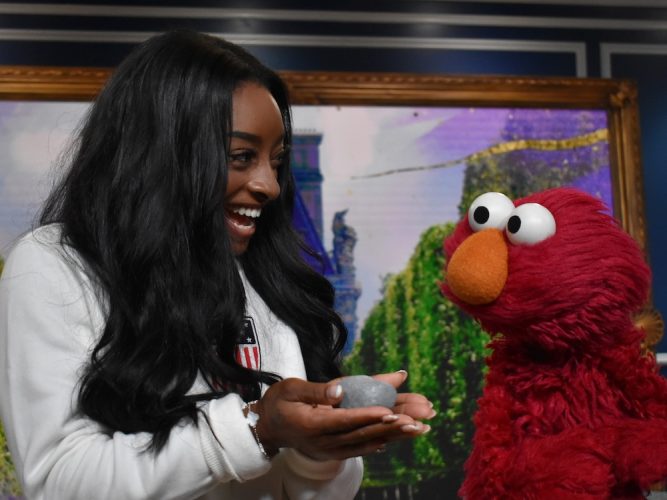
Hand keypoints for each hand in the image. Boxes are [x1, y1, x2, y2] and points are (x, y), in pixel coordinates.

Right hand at [253, 373, 434, 460]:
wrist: (268, 428)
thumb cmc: (279, 403)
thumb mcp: (291, 389)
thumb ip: (317, 390)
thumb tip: (341, 390)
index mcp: (312, 425)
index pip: (345, 421)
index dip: (369, 416)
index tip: (391, 412)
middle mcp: (325, 442)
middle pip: (364, 433)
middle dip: (395, 425)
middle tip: (420, 418)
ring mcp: (332, 449)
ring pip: (370, 441)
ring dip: (397, 434)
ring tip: (422, 426)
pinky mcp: (338, 450)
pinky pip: (365, 446)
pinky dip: (386, 438)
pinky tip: (404, 433)